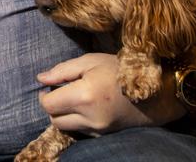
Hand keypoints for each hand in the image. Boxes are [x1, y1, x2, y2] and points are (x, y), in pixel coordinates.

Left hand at [36, 53, 186, 135]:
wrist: (155, 91)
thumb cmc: (121, 70)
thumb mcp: (91, 61)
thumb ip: (62, 70)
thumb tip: (40, 79)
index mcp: (84, 95)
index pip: (48, 105)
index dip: (44, 95)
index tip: (48, 87)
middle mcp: (89, 117)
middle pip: (55, 119)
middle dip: (52, 106)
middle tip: (61, 92)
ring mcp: (97, 129)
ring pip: (66, 127)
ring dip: (64, 114)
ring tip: (74, 98)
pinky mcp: (103, 135)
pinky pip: (81, 130)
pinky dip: (77, 120)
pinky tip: (87, 106)